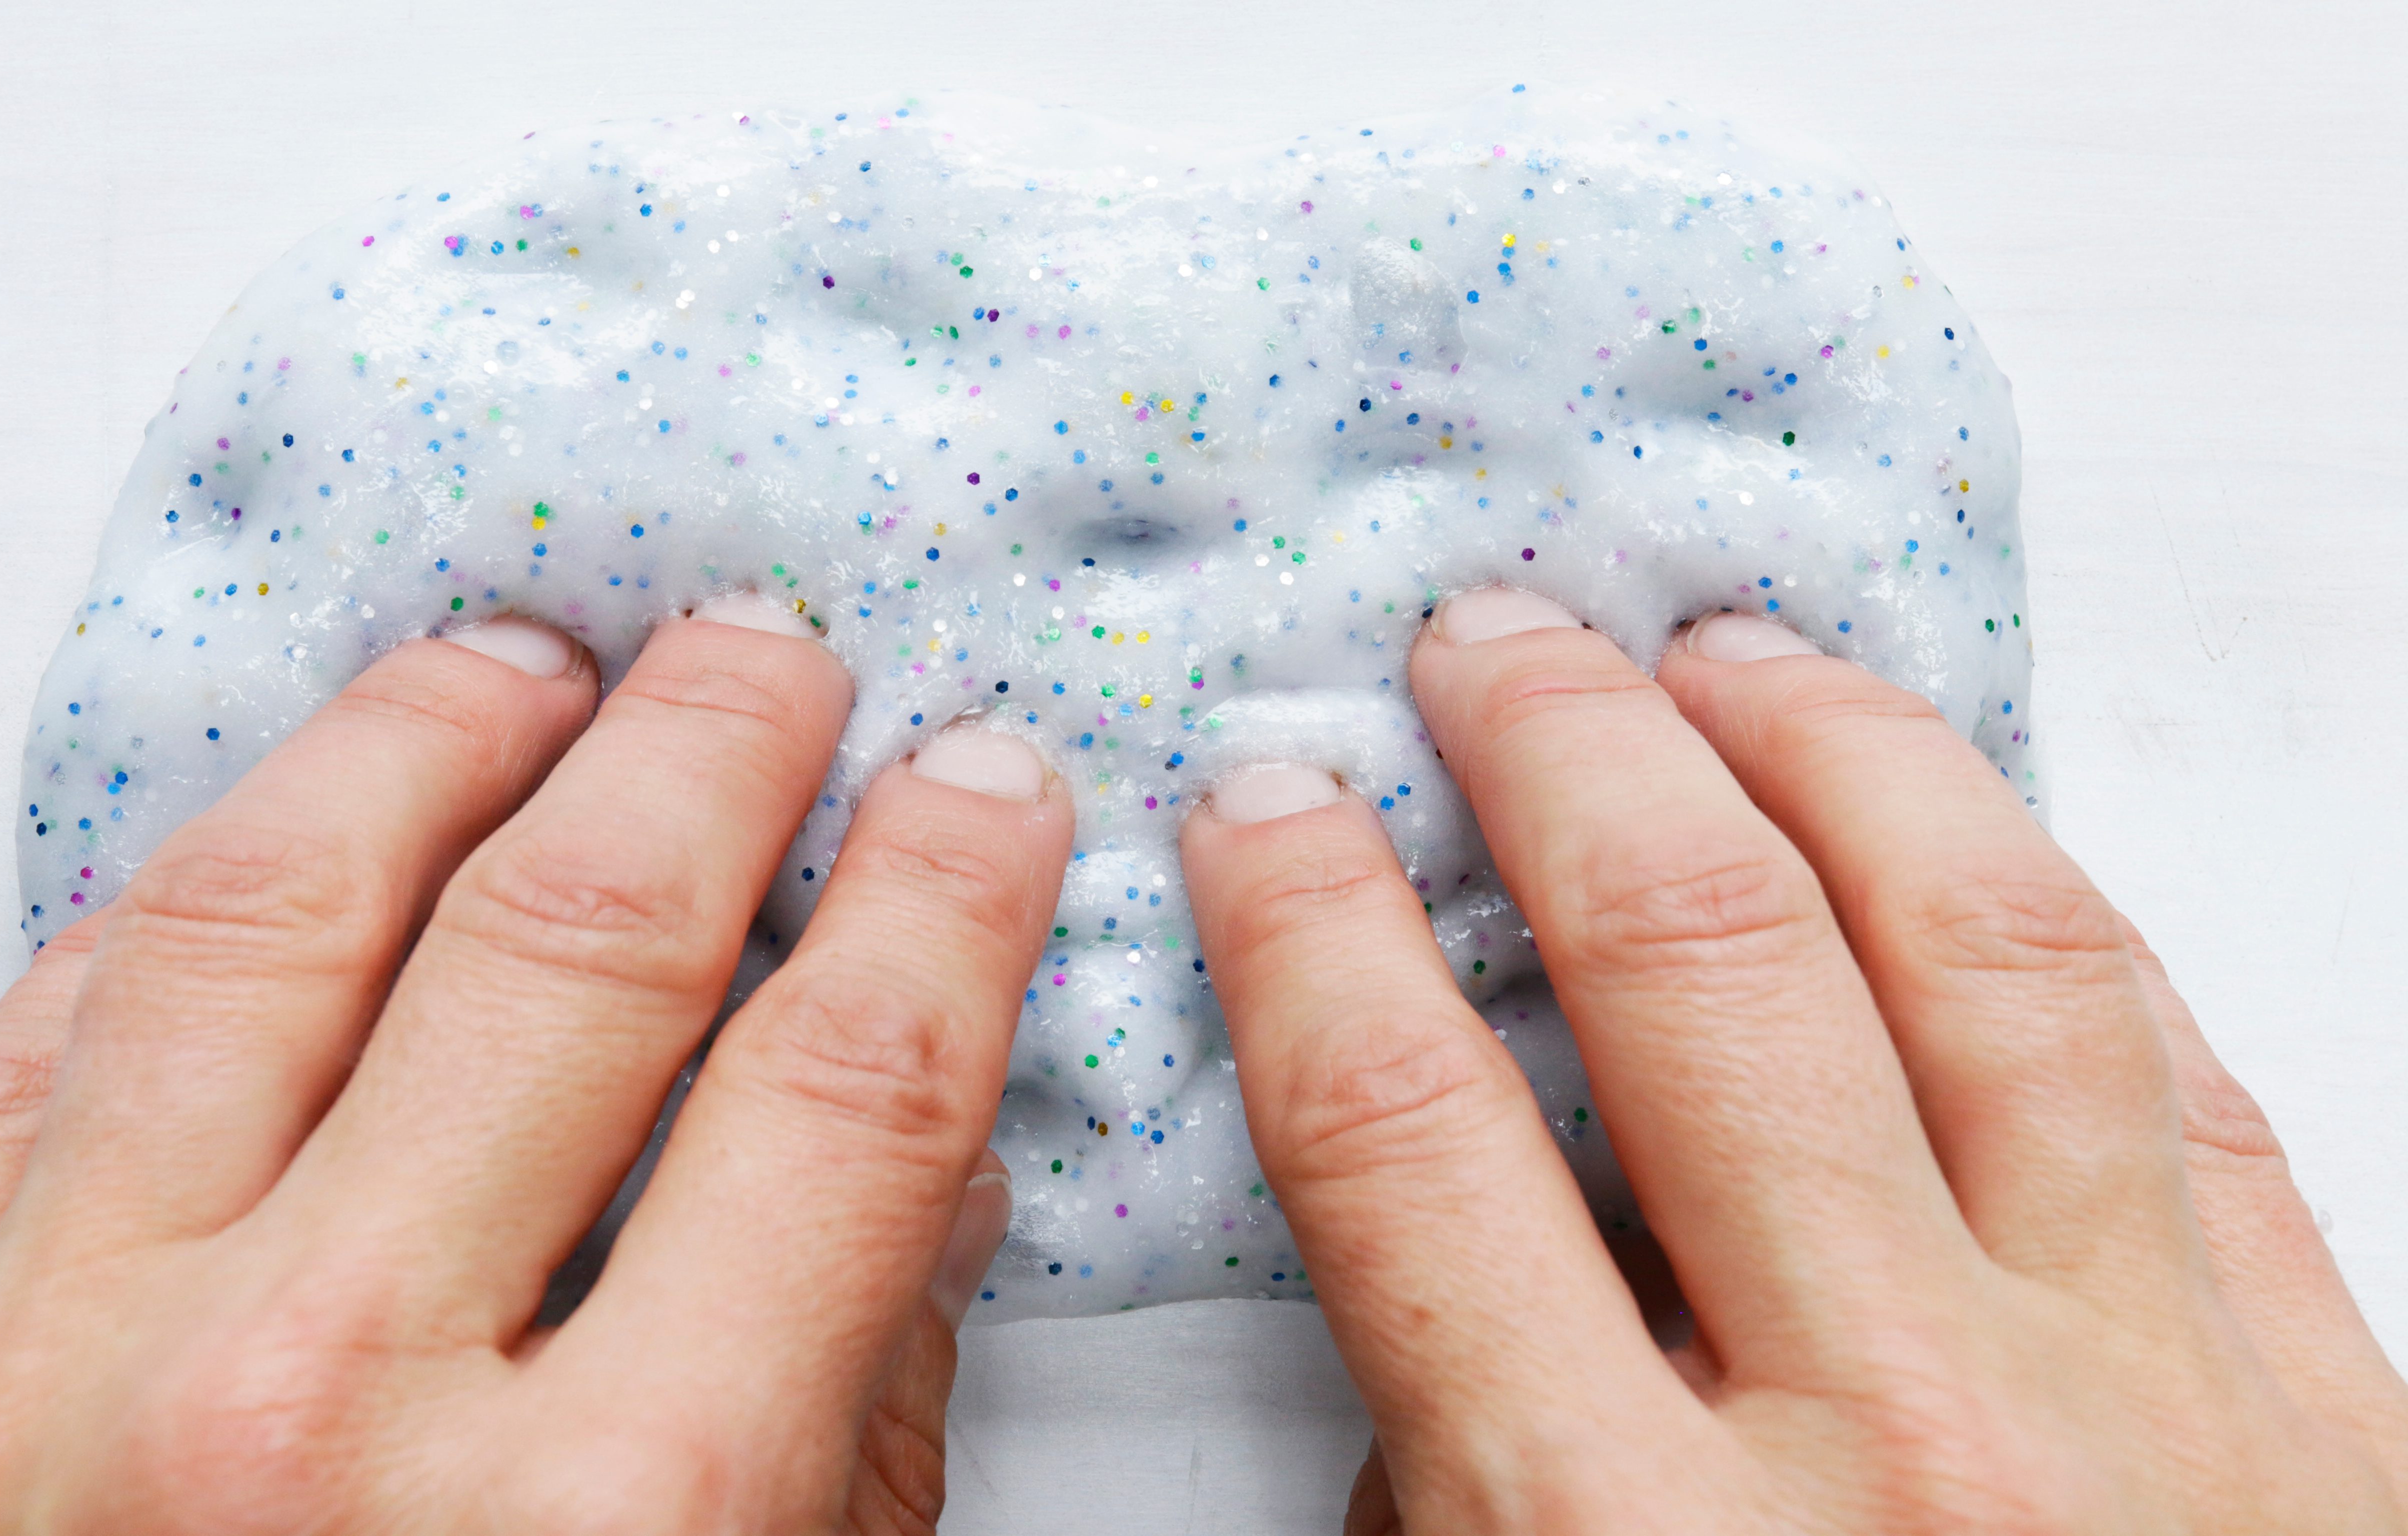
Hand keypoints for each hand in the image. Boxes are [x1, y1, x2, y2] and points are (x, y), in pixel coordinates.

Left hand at [0, 595, 1069, 1534]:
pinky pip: (21, 1057)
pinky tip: (272, 840)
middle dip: (714, 749)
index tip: (982, 787)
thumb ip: (848, 1439)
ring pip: (274, 914)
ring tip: (519, 655)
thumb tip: (906, 1146)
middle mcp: (314, 1430)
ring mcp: (29, 1395)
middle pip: (578, 941)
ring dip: (427, 740)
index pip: (842, 1088)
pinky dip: (164, 916)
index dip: (941, 896)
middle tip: (768, 649)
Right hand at [1179, 589, 2407, 1532]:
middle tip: (1486, 643)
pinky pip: (2185, 1076)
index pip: (1414, 1140)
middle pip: (1695, 969)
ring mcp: (2156, 1403)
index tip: (1266, 808)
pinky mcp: (2340, 1411)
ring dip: (1826, 758)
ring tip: (1727, 646)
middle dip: (1557, 757)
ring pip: (1978, 951)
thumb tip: (1433, 1275)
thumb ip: (1457, 1508)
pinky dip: (2055, 914)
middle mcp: (1902, 1444)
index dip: (1310, 933)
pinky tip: (1963, 823)